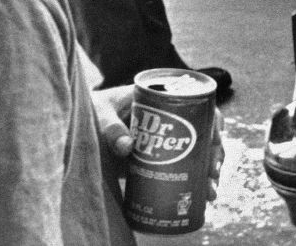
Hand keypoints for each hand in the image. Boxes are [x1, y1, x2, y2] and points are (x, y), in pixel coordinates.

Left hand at [91, 86, 224, 200]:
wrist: (79, 126)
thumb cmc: (92, 110)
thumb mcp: (100, 113)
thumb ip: (110, 128)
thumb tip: (127, 147)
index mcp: (163, 99)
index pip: (199, 105)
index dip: (212, 120)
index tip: (215, 139)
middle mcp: (172, 119)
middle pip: (204, 133)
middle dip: (214, 153)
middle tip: (212, 172)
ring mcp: (167, 141)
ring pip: (199, 153)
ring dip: (209, 171)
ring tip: (210, 191)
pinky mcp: (159, 160)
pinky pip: (184, 169)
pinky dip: (196, 182)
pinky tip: (204, 197)